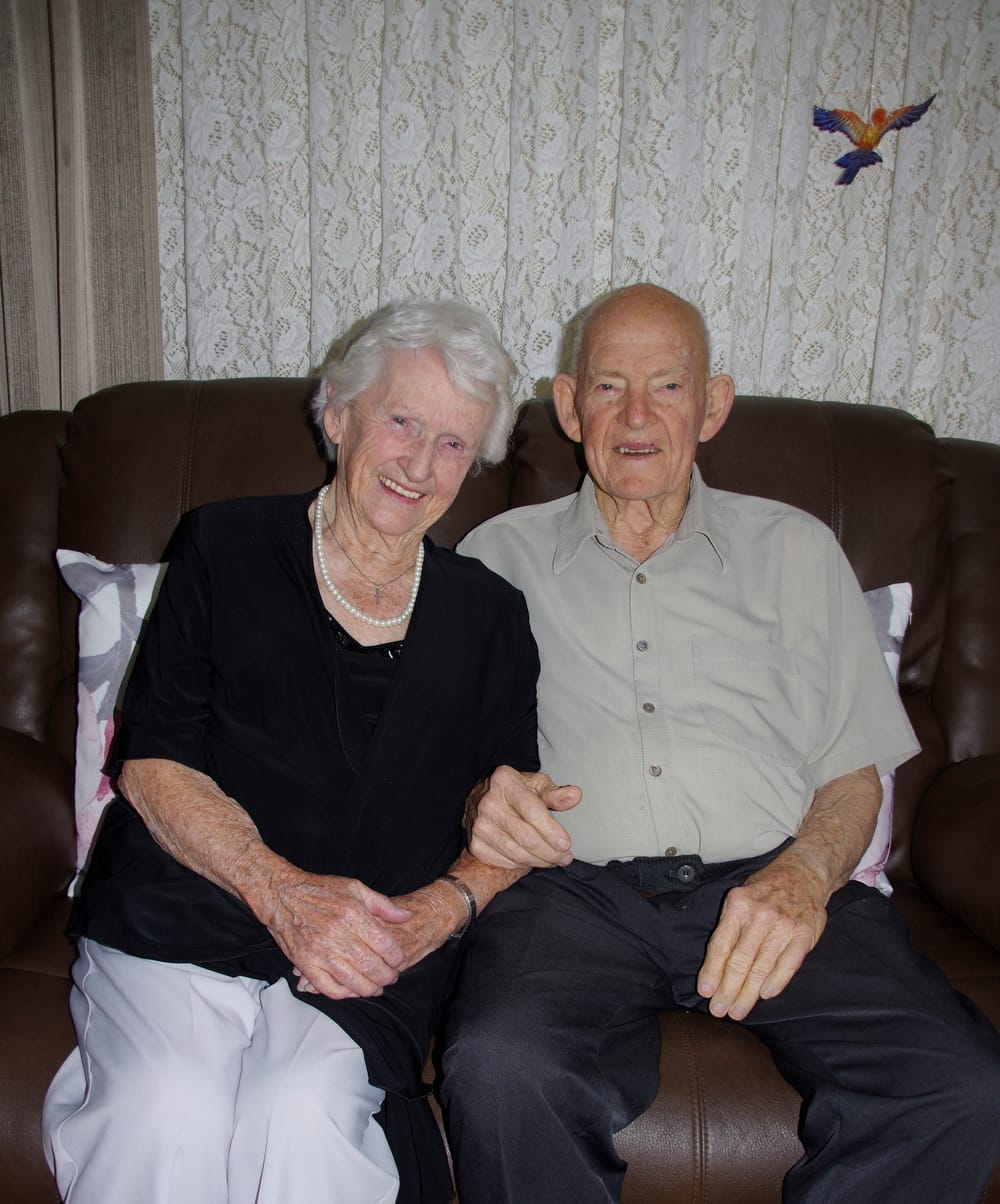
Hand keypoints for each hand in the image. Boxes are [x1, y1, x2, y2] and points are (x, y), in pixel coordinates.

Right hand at [263, 872, 410, 1000]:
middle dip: (387, 976)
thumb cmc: (320, 890)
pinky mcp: (305, 964)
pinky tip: (353, 991)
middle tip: (391, 977)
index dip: (397, 957)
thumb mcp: (355, 888)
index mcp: (353, 914)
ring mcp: (320, 952)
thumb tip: (407, 915)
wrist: (283, 895)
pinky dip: (344, 994)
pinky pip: (329, 988)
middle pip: (372, 966)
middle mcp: (338, 934)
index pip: (384, 944)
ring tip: (376, 988)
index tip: (400, 962)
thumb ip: (383, 905)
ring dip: (369, 989)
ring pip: (353, 981)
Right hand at [467, 765, 580, 869]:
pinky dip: (524, 864)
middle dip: (551, 852)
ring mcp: (480, 826)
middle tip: (565, 857)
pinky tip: (534, 858)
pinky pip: (506, 862)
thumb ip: (556, 793)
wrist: (483, 799)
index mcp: (505, 782)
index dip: (551, 831)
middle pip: (526, 838)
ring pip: (518, 854)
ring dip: (541, 861)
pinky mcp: (476, 844)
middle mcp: (488, 803)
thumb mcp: (536, 785)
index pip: (532, 812)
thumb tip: (575, 795)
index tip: (566, 844)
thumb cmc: (515, 792)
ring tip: (554, 859)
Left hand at [696, 858, 827, 1020]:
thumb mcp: (739, 899)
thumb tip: (714, 966)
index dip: (712, 971)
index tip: (705, 991)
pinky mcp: (803, 935)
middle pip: (740, 961)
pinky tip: (764, 996)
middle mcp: (760, 916)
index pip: (721, 945)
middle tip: (719, 1011)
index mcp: (738, 906)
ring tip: (738, 1011)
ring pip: (762, 968)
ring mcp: (783, 926)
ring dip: (748, 994)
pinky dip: (776, 982)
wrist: (802, 874)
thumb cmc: (764, 891)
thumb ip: (728, 928)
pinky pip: (787, 964)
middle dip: (727, 990)